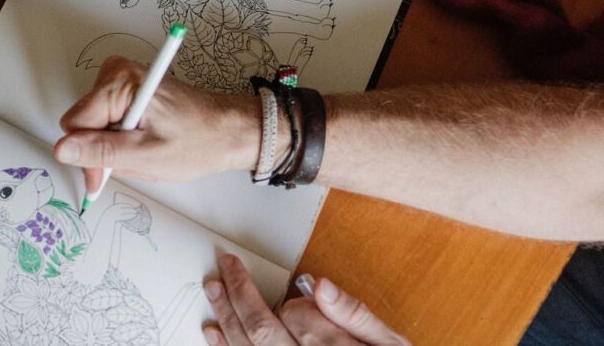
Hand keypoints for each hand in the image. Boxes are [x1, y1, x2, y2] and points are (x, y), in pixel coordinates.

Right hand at [53, 56, 256, 191]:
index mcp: (119, 83)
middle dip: (104, 150)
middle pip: (83, 123)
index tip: (107, 173)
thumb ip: (101, 152)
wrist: (230, 130)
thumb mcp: (146, 156)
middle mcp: (117, 73)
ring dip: (116, 146)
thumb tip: (62, 149)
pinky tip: (146, 142)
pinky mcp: (128, 89)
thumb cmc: (198, 142)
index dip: (88, 154)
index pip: (75, 124)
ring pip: (95, 125)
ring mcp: (123, 79)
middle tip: (136, 162)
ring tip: (146, 151)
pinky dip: (124, 138)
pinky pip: (108, 120)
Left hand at [204, 253, 409, 345]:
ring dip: (226, 316)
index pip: (298, 316)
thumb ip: (357, 316)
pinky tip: (213, 331)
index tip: (296, 294)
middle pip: (262, 330)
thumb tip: (322, 286)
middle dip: (240, 293)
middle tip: (228, 266)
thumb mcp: (390, 345)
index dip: (292, 300)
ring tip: (214, 289)